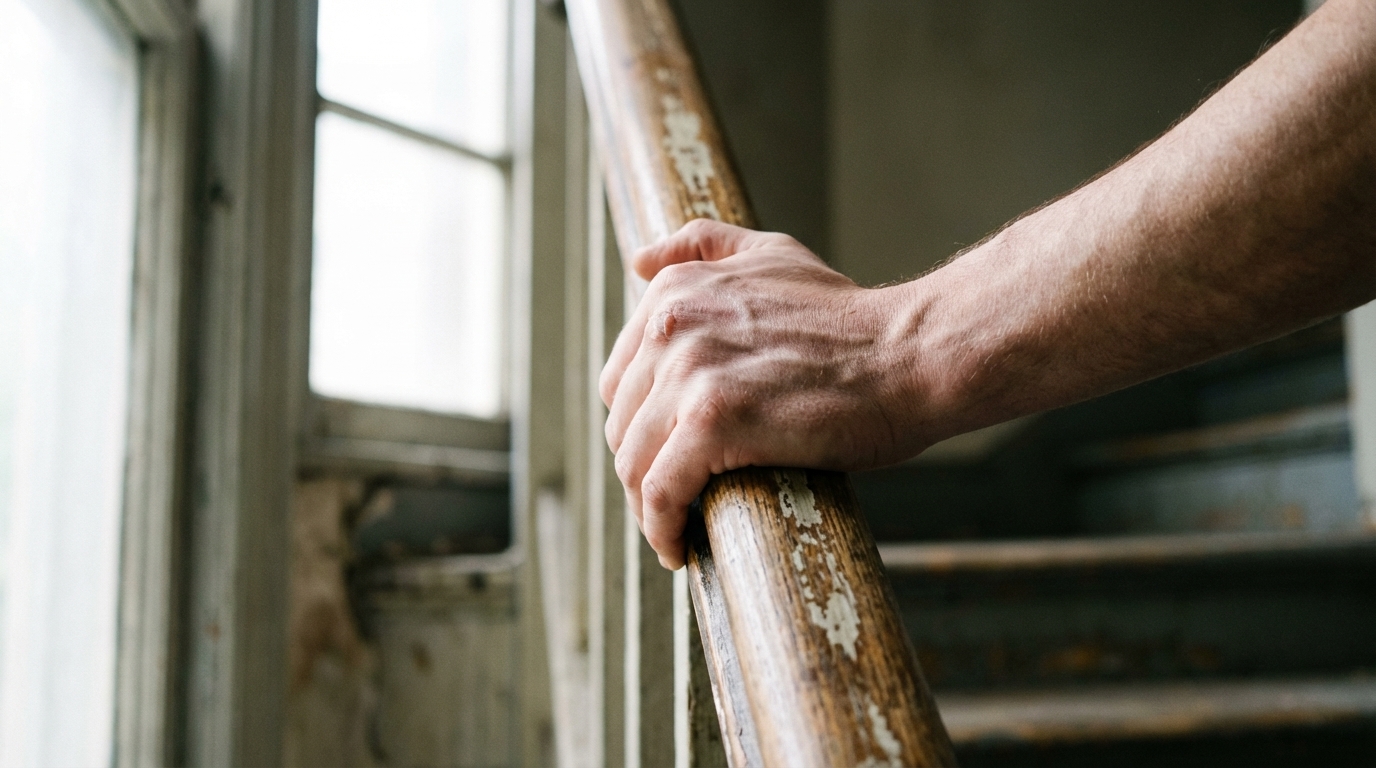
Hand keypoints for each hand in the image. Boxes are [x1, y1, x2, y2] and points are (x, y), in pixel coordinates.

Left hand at [601, 220, 928, 568]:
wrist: (908, 355)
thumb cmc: (850, 318)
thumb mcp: (770, 254)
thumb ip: (703, 247)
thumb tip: (637, 260)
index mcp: (673, 291)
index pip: (623, 380)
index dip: (642, 426)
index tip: (668, 457)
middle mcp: (669, 324)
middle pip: (624, 424)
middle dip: (644, 469)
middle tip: (675, 504)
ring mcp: (688, 372)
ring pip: (634, 463)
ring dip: (647, 509)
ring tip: (674, 533)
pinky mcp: (711, 421)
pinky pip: (661, 491)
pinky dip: (661, 528)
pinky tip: (678, 549)